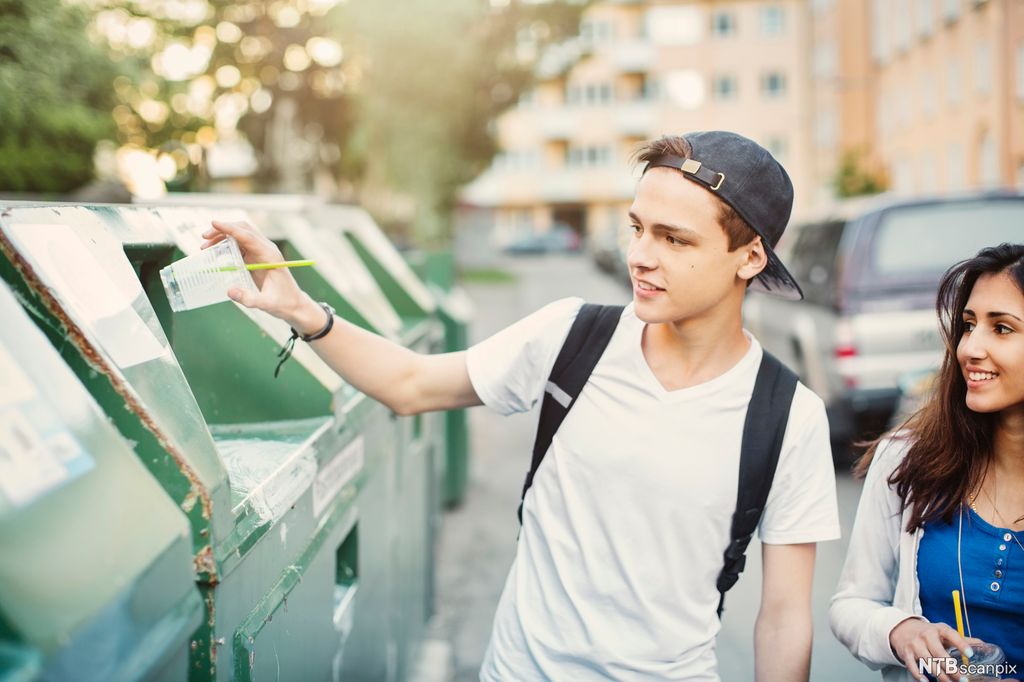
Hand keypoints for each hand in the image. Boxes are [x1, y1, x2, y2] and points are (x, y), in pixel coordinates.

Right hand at [201, 221, 321, 330]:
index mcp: (270, 255)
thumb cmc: (283, 303)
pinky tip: (215, 253)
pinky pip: (240, 245)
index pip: (248, 236)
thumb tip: (229, 291)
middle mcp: (266, 249)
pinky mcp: (257, 257)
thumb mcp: (266, 304)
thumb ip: (249, 299)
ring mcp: (262, 251)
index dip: (230, 228)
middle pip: (243, 230)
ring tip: (204, 247)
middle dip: (223, 230)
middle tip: (204, 238)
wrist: (293, 304)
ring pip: (240, 235)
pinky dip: (226, 245)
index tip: (214, 223)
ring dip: (222, 237)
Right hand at [889, 618, 975, 681]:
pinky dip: (919, 675)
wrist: (902, 628)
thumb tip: (982, 643)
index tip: (970, 654)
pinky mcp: (906, 653)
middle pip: (940, 654)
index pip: (951, 635)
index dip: (961, 644)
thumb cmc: (928, 632)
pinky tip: (926, 681)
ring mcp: (915, 644)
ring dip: (940, 676)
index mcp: (939, 630)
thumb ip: (961, 639)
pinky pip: (912, 666)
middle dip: (952, 669)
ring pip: (929, 663)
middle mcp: (926, 636)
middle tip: (963, 679)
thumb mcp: (943, 632)